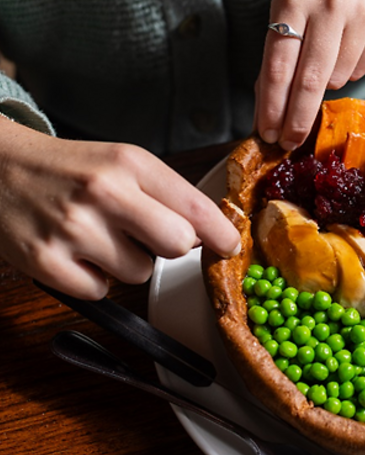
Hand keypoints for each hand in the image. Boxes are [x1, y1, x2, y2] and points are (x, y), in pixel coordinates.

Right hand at [0, 118, 239, 299]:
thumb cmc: (70, 169)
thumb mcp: (122, 162)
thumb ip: (167, 194)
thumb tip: (209, 234)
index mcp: (129, 163)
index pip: (196, 206)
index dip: (221, 233)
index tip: (229, 245)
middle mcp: (103, 192)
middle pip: (178, 245)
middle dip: (174, 248)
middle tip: (150, 236)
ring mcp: (73, 228)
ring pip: (141, 274)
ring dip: (128, 263)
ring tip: (99, 237)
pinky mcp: (46, 261)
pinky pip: (101, 292)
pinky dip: (94, 279)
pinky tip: (76, 253)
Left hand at [255, 0, 364, 150]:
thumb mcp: (287, 7)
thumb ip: (277, 56)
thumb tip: (267, 114)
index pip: (278, 66)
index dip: (272, 107)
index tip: (268, 134)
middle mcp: (331, 3)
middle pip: (310, 82)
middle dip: (296, 119)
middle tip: (288, 142)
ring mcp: (364, 13)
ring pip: (337, 80)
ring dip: (325, 82)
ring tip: (325, 53)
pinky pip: (361, 71)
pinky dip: (349, 69)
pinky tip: (347, 44)